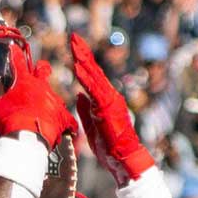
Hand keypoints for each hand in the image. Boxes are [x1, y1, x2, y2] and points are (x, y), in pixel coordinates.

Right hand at [0, 42, 75, 147]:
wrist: (28, 139)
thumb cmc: (10, 121)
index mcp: (24, 83)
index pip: (18, 63)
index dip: (15, 55)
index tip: (14, 48)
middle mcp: (42, 89)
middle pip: (43, 72)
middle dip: (41, 69)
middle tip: (41, 67)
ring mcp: (54, 102)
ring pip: (55, 96)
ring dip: (50, 100)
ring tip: (48, 105)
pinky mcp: (63, 119)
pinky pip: (68, 120)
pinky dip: (67, 124)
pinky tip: (68, 128)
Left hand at [69, 32, 155, 185]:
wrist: (124, 160)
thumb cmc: (110, 147)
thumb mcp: (92, 125)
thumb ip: (86, 109)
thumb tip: (78, 94)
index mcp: (104, 100)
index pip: (92, 77)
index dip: (83, 61)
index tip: (74, 48)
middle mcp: (109, 96)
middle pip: (94, 70)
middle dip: (83, 53)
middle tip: (73, 37)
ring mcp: (110, 100)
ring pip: (94, 76)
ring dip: (83, 59)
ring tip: (74, 45)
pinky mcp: (108, 108)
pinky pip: (95, 89)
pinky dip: (86, 77)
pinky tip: (77, 66)